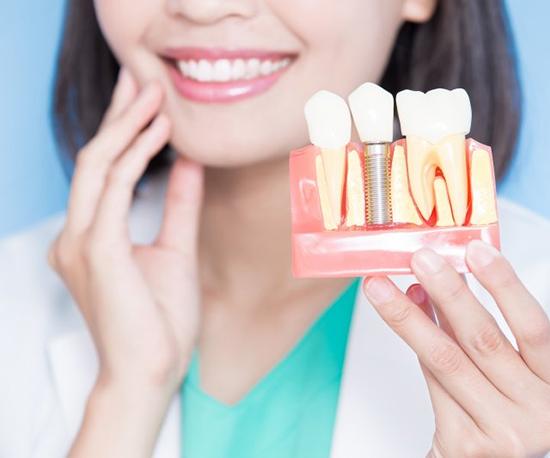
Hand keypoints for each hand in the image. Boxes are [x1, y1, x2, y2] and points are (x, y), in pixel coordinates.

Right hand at [47, 68, 203, 455]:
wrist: (152, 371)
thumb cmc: (160, 320)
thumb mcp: (175, 249)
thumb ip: (178, 204)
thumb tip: (189, 163)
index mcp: (91, 236)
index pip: (103, 170)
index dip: (122, 130)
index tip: (146, 101)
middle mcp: (76, 234)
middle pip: (94, 157)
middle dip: (119, 115)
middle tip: (142, 78)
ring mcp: (81, 241)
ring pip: (97, 164)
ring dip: (127, 125)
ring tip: (155, 94)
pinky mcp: (96, 249)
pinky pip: (113, 187)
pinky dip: (135, 155)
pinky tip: (160, 132)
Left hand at [363, 240, 549, 457]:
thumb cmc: (501, 406)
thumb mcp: (505, 366)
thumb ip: (474, 327)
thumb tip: (434, 281)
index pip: (534, 327)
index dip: (505, 285)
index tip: (475, 249)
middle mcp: (536, 409)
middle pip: (483, 339)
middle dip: (447, 292)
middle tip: (419, 258)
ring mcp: (502, 431)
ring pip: (446, 359)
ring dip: (409, 317)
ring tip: (381, 287)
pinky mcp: (466, 444)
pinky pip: (432, 382)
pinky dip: (414, 345)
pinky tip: (400, 316)